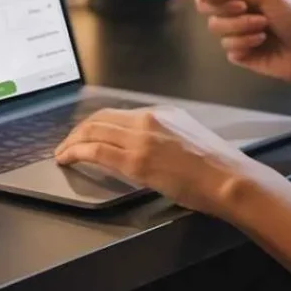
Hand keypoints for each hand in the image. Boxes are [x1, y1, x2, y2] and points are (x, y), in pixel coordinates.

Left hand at [54, 105, 264, 218]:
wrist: (227, 177)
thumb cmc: (215, 166)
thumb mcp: (188, 136)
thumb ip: (164, 135)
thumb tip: (147, 147)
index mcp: (162, 112)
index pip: (118, 114)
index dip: (96, 124)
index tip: (87, 134)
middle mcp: (149, 119)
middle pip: (101, 118)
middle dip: (79, 130)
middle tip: (67, 143)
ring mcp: (141, 138)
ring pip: (94, 131)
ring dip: (73, 141)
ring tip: (63, 152)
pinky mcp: (136, 161)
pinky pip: (96, 151)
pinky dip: (76, 152)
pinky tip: (68, 158)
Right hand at [195, 0, 290, 87]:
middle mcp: (240, 16)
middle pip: (210, 10)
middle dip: (225, 9)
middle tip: (243, 7)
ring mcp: (240, 36)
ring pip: (218, 29)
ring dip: (240, 26)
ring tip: (264, 28)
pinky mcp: (243, 56)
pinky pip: (229, 48)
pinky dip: (244, 43)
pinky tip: (262, 43)